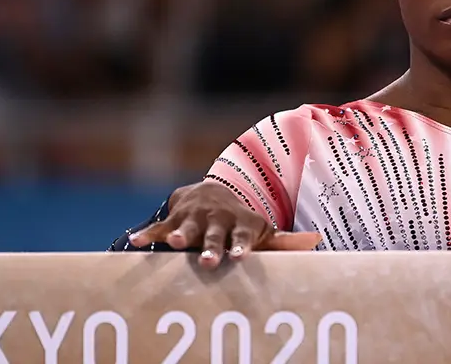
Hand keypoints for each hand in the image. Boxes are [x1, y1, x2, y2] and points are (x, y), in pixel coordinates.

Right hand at [128, 182, 320, 268]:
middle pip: (215, 235)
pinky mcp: (174, 218)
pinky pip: (159, 227)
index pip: (244, 237)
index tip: (240, 257)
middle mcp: (218, 220)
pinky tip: (135, 242)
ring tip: (173, 243)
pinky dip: (148, 234)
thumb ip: (283, 242)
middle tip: (207, 261)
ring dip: (180, 234)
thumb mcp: (260, 229)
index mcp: (241, 225)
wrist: (212, 190)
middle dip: (211, 247)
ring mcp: (195, 217)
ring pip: (187, 227)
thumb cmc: (240, 223)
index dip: (242, 246)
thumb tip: (314, 243)